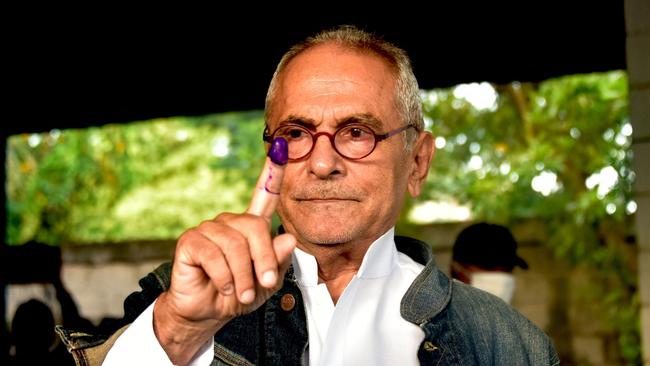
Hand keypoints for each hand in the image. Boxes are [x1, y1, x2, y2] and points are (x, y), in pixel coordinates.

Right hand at [154, 139, 294, 363]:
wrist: (207, 313)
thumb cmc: (238, 294)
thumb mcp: (266, 282)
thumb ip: (278, 262)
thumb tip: (288, 239)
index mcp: (251, 227)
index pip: (264, 195)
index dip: (273, 171)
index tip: (281, 146)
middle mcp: (230, 222)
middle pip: (255, 227)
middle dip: (264, 260)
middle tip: (263, 285)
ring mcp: (209, 229)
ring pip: (235, 246)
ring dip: (243, 277)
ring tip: (241, 293)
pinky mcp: (190, 241)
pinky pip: (214, 256)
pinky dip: (224, 278)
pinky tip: (223, 288)